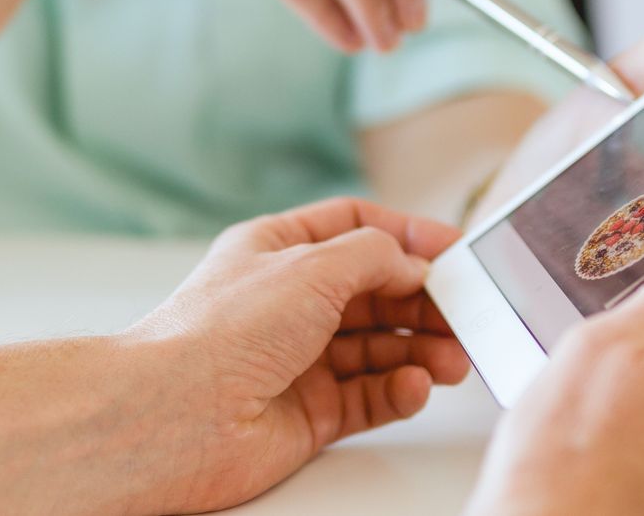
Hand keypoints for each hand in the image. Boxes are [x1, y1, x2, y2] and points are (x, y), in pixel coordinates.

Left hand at [124, 197, 471, 512]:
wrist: (176, 414)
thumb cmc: (220, 331)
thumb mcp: (312, 264)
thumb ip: (376, 256)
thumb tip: (415, 264)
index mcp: (275, 249)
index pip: (353, 228)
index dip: (406, 235)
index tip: (454, 250)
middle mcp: (286, 303)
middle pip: (375, 293)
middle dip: (424, 302)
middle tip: (467, 314)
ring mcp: (298, 360)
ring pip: (378, 348)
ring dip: (421, 350)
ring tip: (454, 360)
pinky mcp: (309, 413)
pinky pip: (369, 397)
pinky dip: (398, 391)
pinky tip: (414, 386)